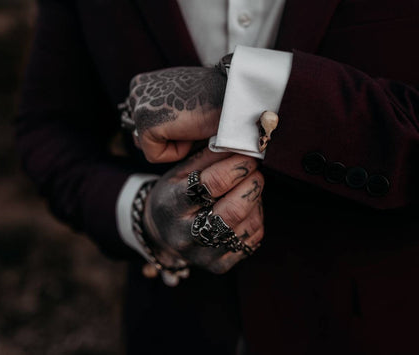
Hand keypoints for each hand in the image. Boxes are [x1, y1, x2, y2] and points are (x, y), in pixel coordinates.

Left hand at [127, 67, 225, 162]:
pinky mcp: (145, 124)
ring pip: (151, 146)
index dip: (171, 129)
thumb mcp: (185, 101)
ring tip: (191, 124)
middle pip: (143, 136)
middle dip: (168, 137)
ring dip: (174, 143)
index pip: (145, 122)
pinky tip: (190, 130)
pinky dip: (177, 151)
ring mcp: (138, 105)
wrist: (232, 96)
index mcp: (145, 82)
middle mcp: (137, 90)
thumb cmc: (217, 98)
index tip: (190, 116)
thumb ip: (167, 113)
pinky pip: (156, 155)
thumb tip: (161, 137)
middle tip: (191, 122)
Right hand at [142, 148, 263, 273]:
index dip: (236, 167)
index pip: (210, 185)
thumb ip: (209, 157)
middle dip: (252, 186)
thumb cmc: (175, 195)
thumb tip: (240, 142)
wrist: (162, 232)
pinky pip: (252, 241)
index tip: (249, 157)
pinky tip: (248, 209)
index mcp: (172, 205)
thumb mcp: (181, 172)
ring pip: (247, 226)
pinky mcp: (218, 266)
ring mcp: (202, 255)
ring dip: (256, 202)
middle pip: (232, 211)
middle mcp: (185, 235)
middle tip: (256, 172)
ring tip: (250, 189)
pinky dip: (256, 219)